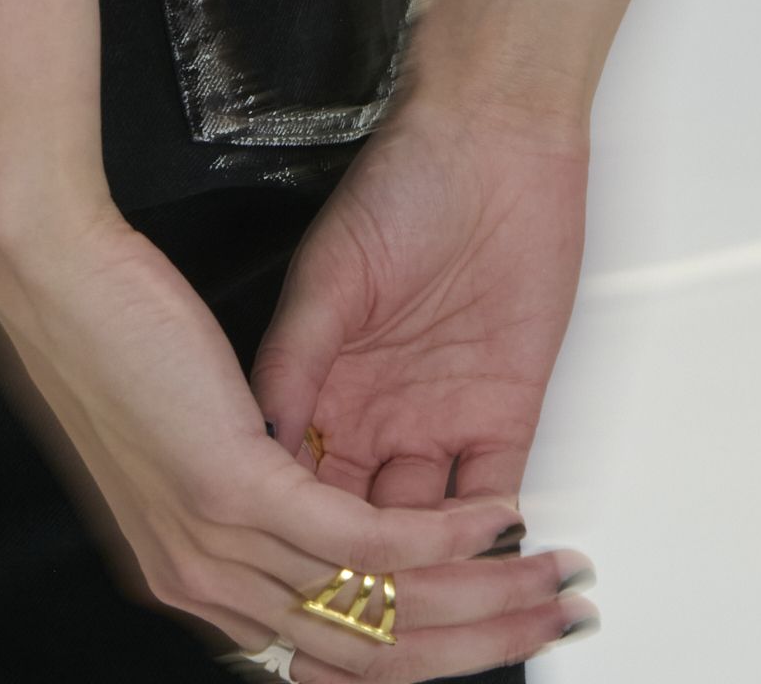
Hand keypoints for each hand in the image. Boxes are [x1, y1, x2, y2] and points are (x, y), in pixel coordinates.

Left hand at [0, 196, 562, 682]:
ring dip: (483, 601)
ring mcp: (218, 542)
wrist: (48, 270)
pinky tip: (492, 521)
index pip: (327, 654)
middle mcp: (205, 580)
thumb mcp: (179, 435)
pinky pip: (365, 539)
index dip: (418, 656)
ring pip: (380, 609)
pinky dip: (442, 539)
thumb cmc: (104, 328)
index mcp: (195, 573)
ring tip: (548, 582)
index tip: (489, 635)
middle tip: (552, 623)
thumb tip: (306, 500)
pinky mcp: (236, 484)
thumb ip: (240, 488)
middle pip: (370, 653)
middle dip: (477, 645)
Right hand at [248, 91, 596, 660]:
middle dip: (363, 582)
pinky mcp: (503, 413)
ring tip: (427, 616)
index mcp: (317, 388)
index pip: (299, 493)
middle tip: (361, 622)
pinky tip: (480, 566)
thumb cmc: (401, 183)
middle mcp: (374, 419)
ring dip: (430, 578)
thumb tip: (257, 452)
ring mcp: (437, 421)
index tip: (287, 582)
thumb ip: (291, 363)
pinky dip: (489, 541)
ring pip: (426, 535)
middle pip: (360, 532)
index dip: (296, 540)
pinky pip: (494, 499)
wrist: (491, 138)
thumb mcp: (327, 275)